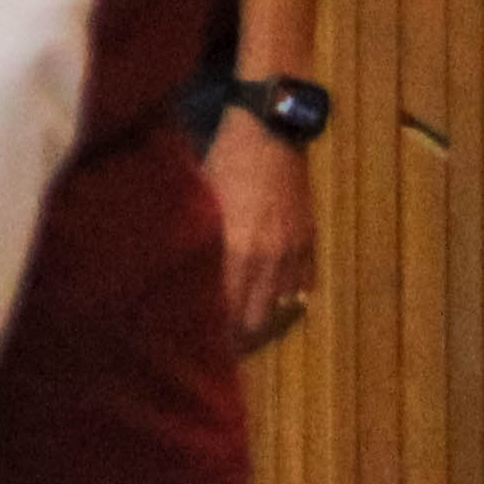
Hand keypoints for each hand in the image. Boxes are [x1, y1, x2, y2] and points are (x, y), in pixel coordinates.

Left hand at [208, 108, 318, 352]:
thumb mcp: (198, 204)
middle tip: (217, 349)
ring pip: (280, 311)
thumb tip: (174, 280)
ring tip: (241, 335)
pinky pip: (302, 290)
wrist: (269, 134)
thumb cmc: (221, 163)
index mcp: (236, 250)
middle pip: (255, 322)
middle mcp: (268, 259)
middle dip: (236, 339)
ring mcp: (294, 253)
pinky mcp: (310, 244)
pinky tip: (268, 307)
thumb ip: (194, 245)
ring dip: (261, 324)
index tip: (197, 349)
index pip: (226, 312)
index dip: (213, 336)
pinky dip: (285, 302)